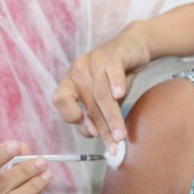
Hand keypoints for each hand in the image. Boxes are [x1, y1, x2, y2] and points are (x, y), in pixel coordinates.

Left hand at [53, 21, 150, 150]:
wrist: (133, 47)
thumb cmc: (115, 77)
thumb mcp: (103, 98)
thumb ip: (95, 115)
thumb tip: (95, 135)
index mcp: (70, 81)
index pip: (60, 100)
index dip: (73, 118)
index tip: (91, 132)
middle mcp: (78, 70)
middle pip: (88, 104)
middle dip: (102, 128)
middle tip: (114, 146)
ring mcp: (94, 61)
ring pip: (101, 94)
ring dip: (112, 117)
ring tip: (121, 134)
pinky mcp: (113, 55)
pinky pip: (113, 71)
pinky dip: (116, 84)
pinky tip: (120, 95)